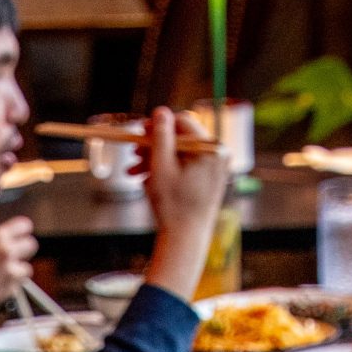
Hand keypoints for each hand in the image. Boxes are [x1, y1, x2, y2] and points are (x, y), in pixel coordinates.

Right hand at [0, 215, 37, 313]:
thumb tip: (11, 246)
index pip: (24, 225)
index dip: (23, 232)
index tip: (21, 237)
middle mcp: (7, 250)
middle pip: (31, 245)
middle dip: (25, 252)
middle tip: (17, 258)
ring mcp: (10, 270)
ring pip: (26, 270)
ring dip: (16, 274)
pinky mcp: (10, 288)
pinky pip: (16, 287)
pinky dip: (8, 289)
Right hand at [138, 107, 230, 302]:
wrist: (186, 240)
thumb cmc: (173, 205)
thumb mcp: (161, 167)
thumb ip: (160, 137)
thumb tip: (161, 111)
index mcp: (211, 148)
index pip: (183, 122)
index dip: (158, 125)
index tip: (139, 133)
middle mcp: (218, 154)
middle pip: (181, 139)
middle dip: (154, 147)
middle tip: (133, 154)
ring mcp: (216, 167)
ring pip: (181, 154)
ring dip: (156, 160)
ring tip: (133, 172)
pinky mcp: (211, 179)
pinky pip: (187, 166)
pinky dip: (168, 170)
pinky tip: (146, 181)